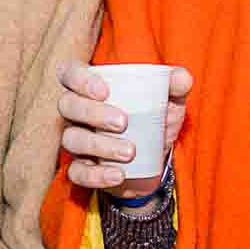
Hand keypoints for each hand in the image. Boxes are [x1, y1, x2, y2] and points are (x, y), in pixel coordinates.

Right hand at [57, 62, 192, 196]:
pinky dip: (97, 175)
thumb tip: (182, 78)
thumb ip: (175, 86)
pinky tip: (118, 175)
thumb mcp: (168, 101)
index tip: (104, 91)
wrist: (155, 160)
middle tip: (123, 122)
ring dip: (100, 146)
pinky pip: (78, 173)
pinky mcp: (82, 168)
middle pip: (68, 105)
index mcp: (91, 87)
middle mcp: (77, 112)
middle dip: (92, 113)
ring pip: (72, 139)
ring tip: (130, 152)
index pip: (69, 73)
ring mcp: (77, 140)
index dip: (79, 78)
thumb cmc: (154, 119)